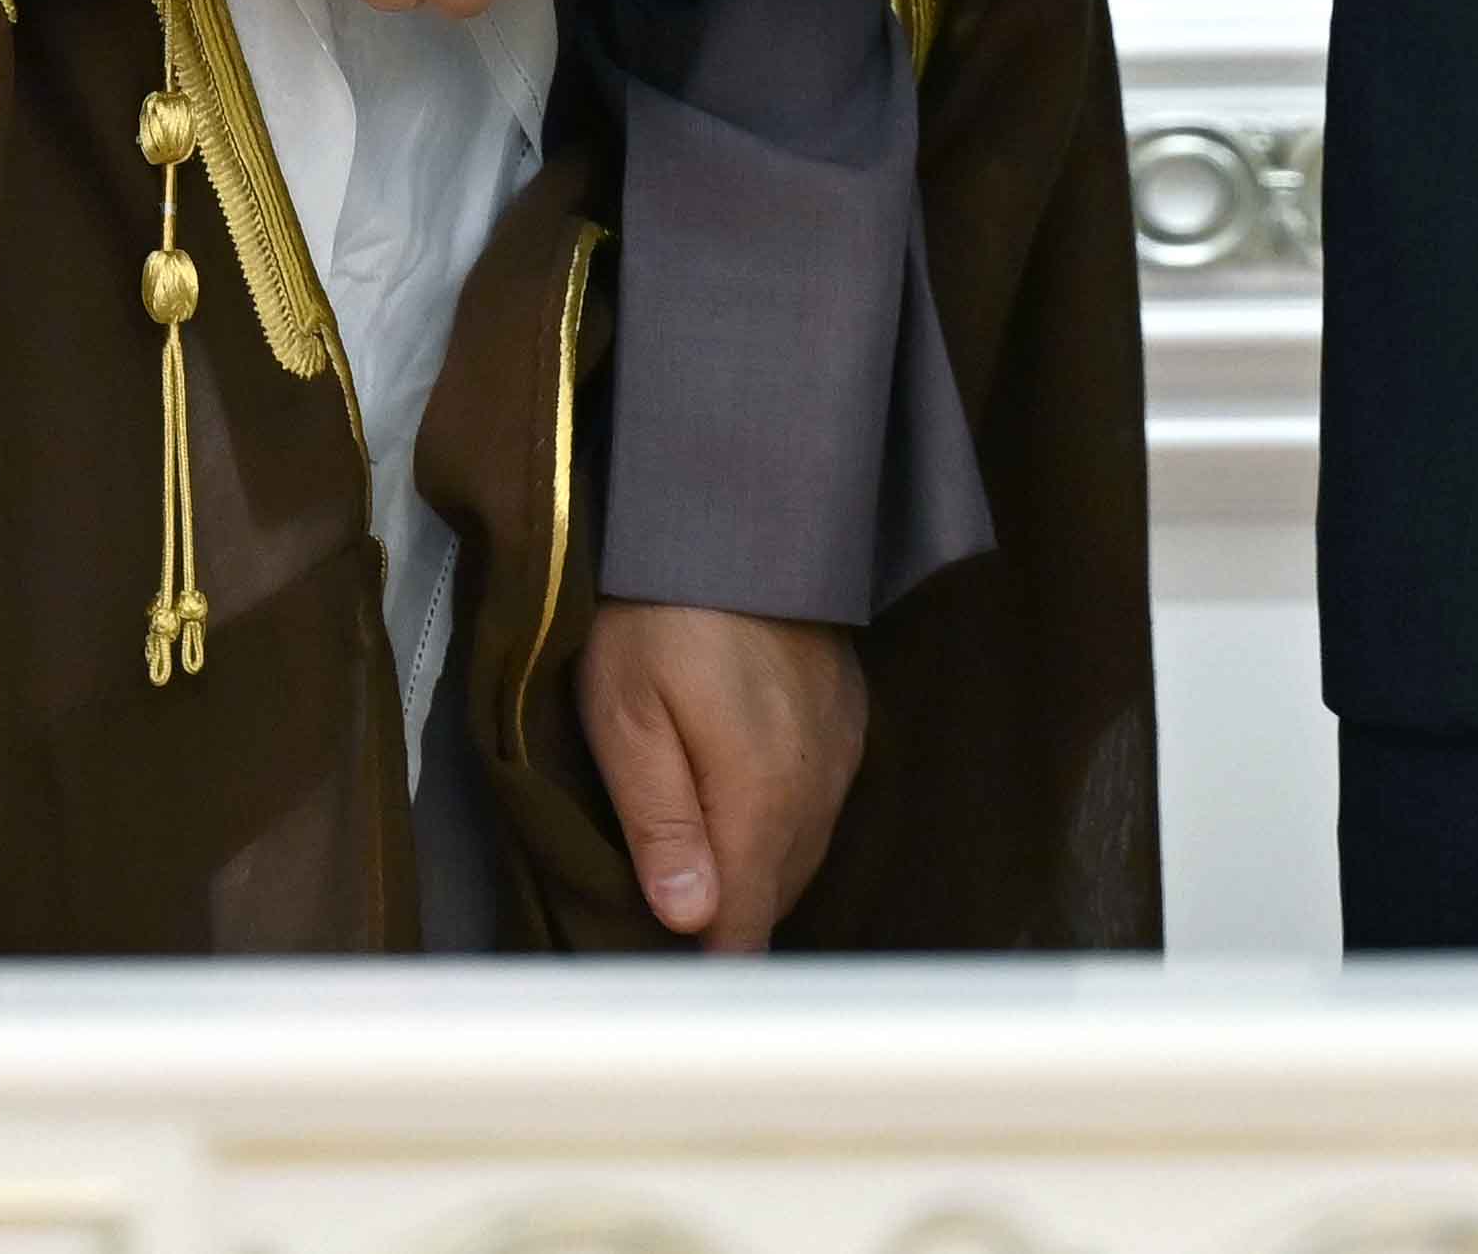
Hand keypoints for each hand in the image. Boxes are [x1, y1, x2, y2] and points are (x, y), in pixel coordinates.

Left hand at [576, 600, 860, 947]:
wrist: (737, 514)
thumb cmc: (660, 613)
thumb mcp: (627, 716)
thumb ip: (660, 824)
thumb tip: (688, 922)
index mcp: (761, 802)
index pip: (744, 927)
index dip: (704, 958)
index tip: (659, 964)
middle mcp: (817, 790)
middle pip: (773, 898)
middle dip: (724, 914)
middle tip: (661, 900)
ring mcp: (841, 754)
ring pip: (800, 853)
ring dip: (753, 867)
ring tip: (696, 853)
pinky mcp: (849, 720)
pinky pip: (818, 804)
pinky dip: (780, 820)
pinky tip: (738, 795)